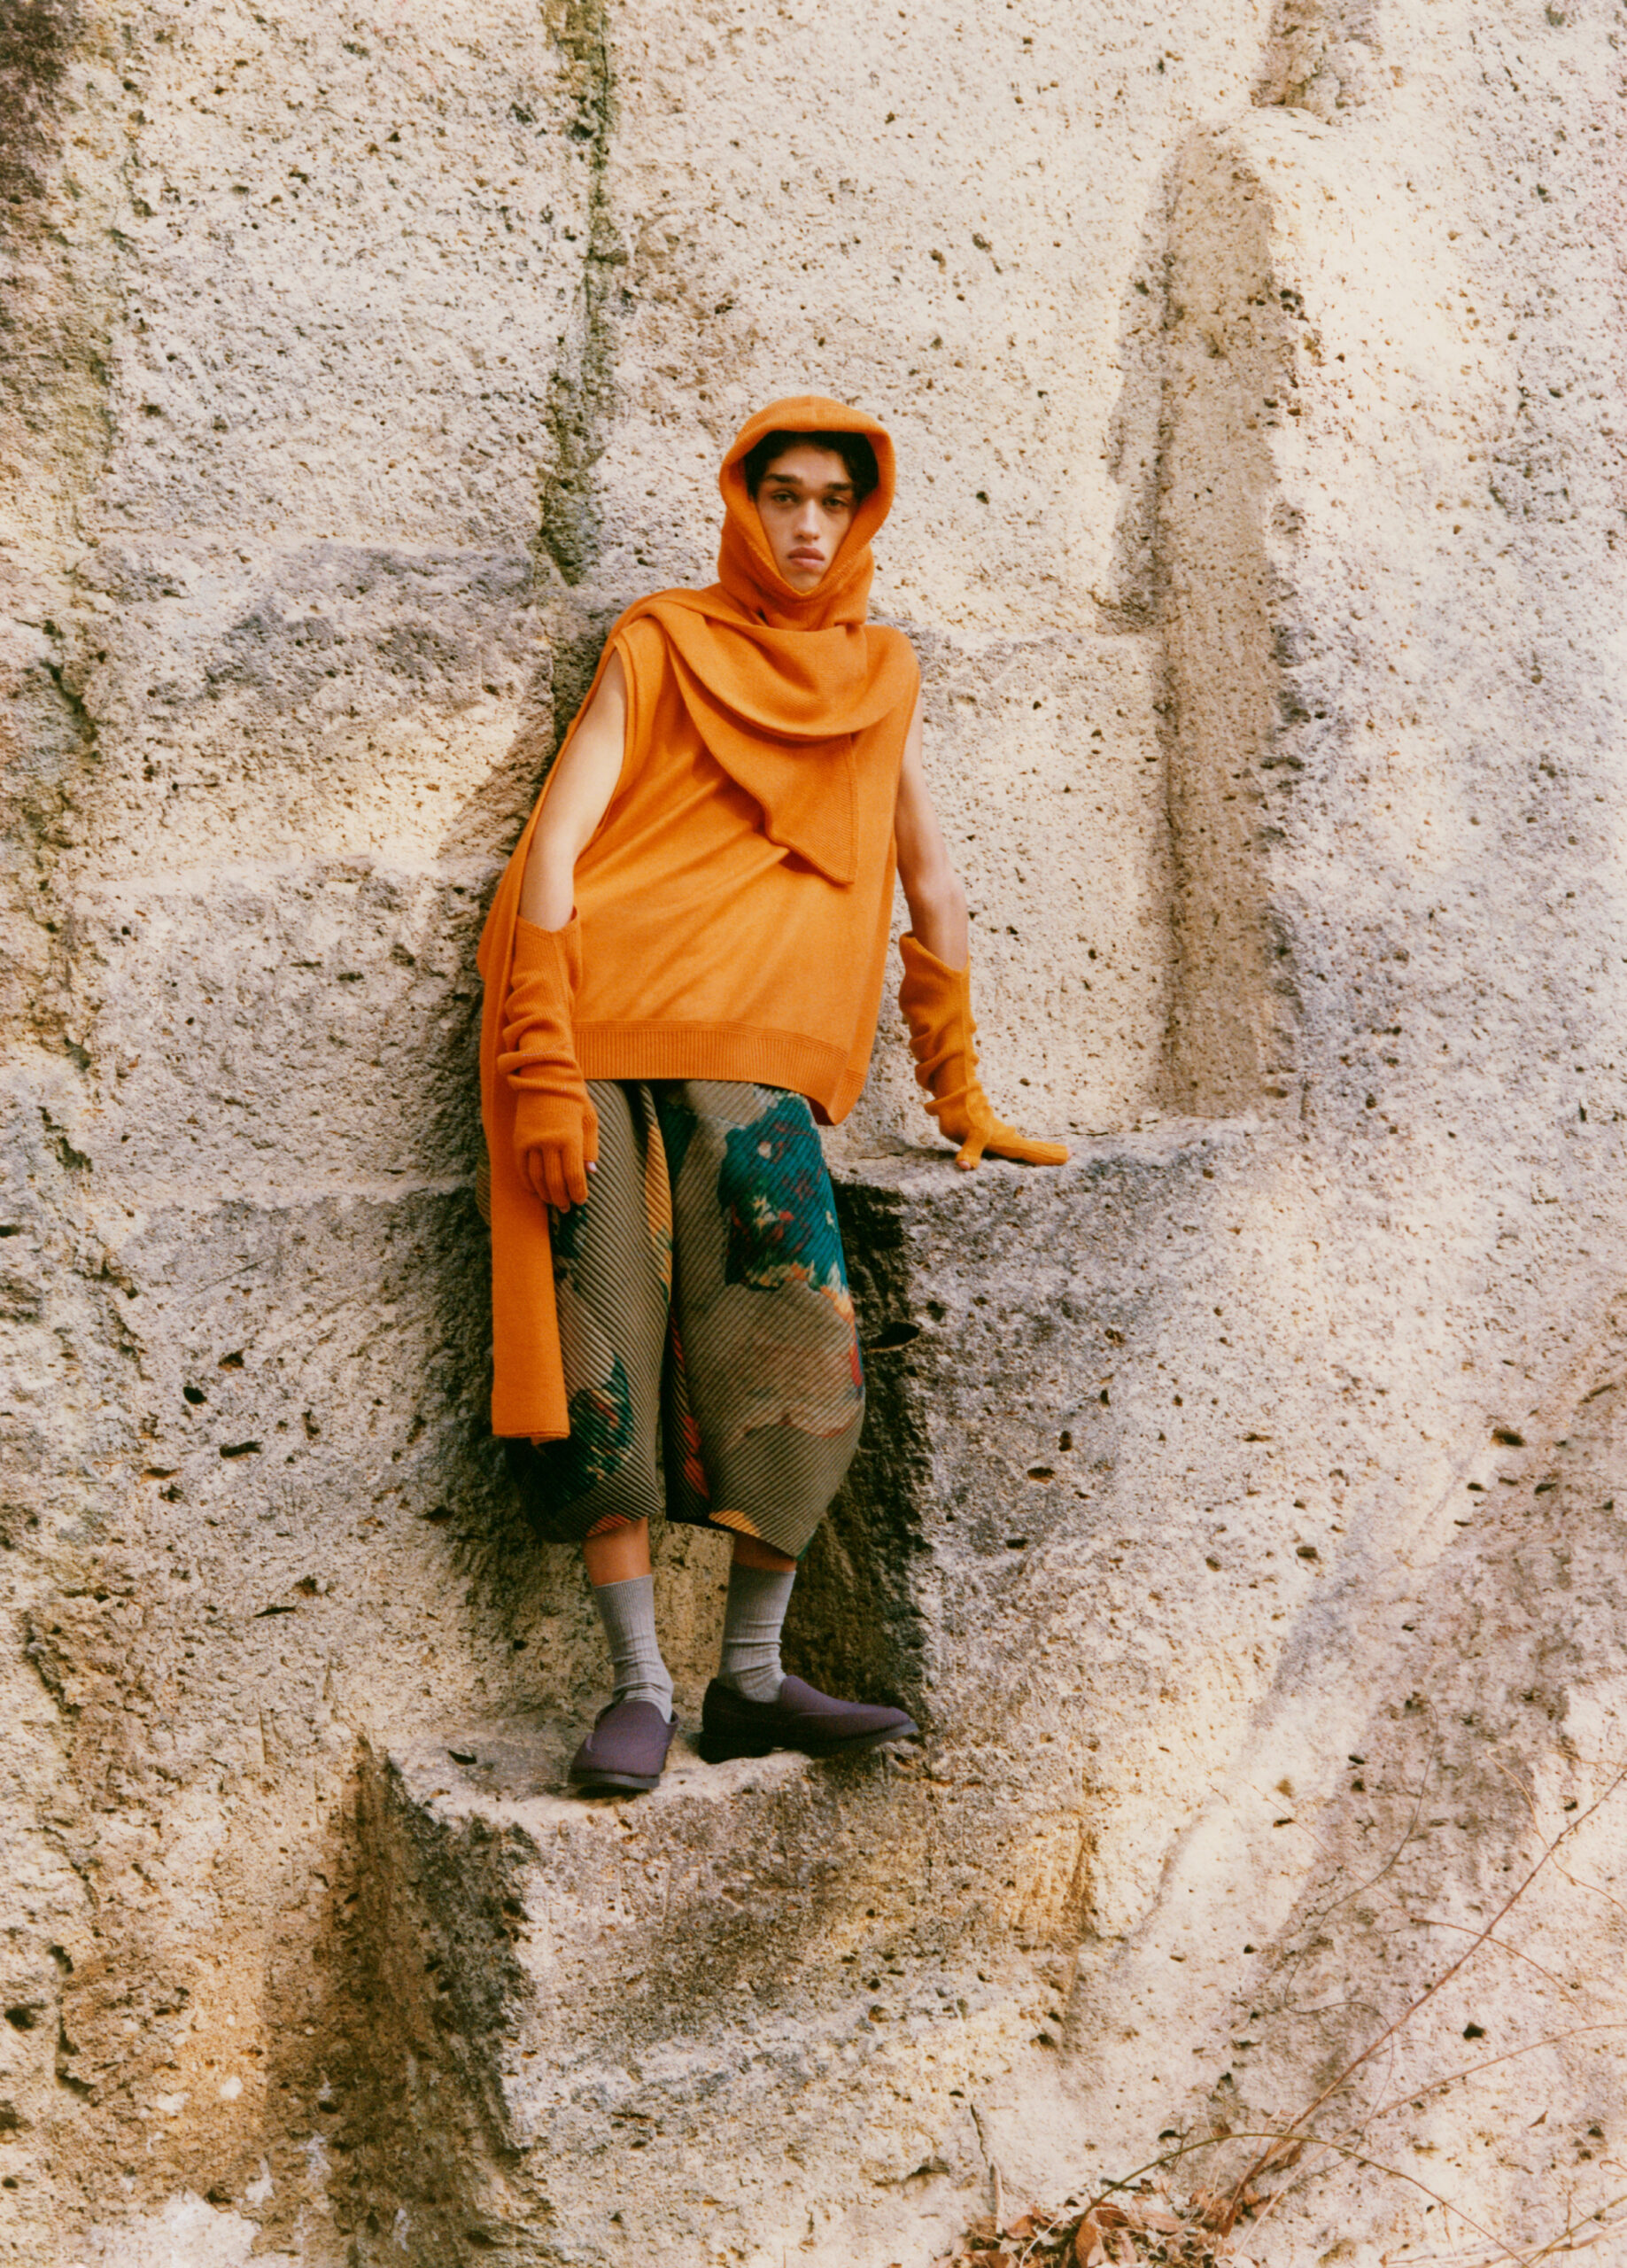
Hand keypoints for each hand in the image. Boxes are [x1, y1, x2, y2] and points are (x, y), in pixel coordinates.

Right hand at [516, 1090, 598, 1210]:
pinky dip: (528, 1183)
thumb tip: (591, 1173)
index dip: (577, 1192)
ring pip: (536, 1177)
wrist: (544, 1077)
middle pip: (554, 1181)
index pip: (574, 1175)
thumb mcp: (589, 1120)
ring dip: (545, 1194)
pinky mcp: (519, 1139)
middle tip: (566, 1208)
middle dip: (561, 1198)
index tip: (580, 1201)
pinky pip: (522, 1167)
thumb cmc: (573, 1098)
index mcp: (570, 1137)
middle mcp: (549, 1142)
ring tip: (553, 1202)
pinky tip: (535, 1191)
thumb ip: (590, 1147)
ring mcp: (531, 1141)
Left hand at [939, 1098, 1069, 1170]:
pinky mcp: (992, 1130)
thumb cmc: (962, 1117)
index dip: (1048, 1155)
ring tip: (1054, 1152)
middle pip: (1033, 1147)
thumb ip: (969, 1152)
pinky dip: (1023, 1144)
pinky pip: (1012, 1140)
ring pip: (1025, 1143)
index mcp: (1006, 1141)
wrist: (955, 1094)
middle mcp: (1007, 1138)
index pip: (1031, 1151)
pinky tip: (1019, 1140)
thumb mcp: (966, 1135)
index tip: (1069, 1155)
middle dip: (1050, 1152)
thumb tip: (965, 1166)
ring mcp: (1001, 1133)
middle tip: (1070, 1154)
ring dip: (1039, 1149)